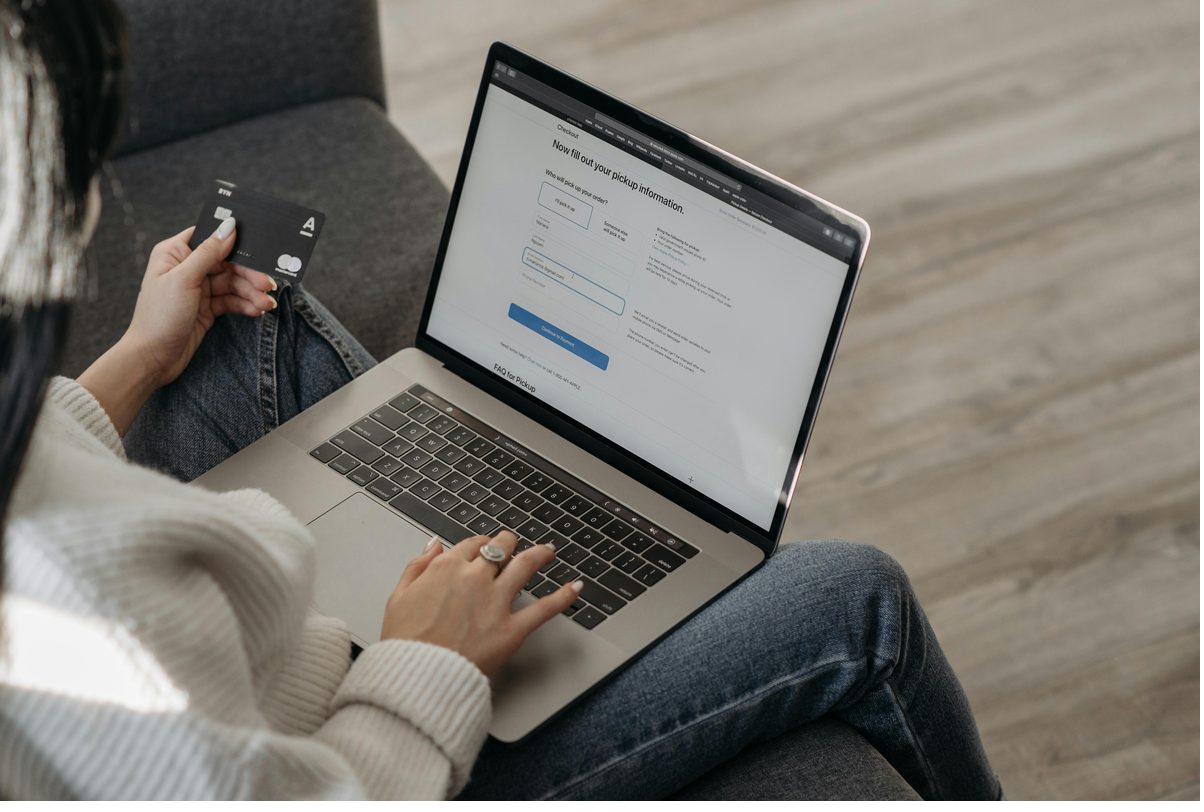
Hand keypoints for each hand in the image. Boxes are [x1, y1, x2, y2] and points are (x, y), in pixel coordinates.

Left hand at [122, 218, 277, 387]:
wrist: (153, 358)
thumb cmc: (159, 315)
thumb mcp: (184, 279)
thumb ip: (208, 253)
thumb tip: (229, 227)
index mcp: (176, 253)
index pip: (210, 238)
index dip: (233, 240)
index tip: (258, 246)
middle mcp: (188, 268)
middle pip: (228, 263)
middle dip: (249, 275)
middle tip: (268, 285)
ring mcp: (199, 289)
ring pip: (233, 284)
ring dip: (252, 293)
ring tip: (267, 305)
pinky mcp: (207, 308)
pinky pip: (232, 301)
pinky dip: (246, 305)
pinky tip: (257, 311)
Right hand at [380, 531, 581, 678]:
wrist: (416, 677)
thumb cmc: (405, 643)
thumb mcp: (398, 597)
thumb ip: (417, 566)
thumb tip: (434, 545)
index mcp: (446, 568)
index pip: (472, 544)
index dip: (481, 543)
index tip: (486, 546)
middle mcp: (474, 578)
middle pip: (501, 548)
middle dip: (510, 543)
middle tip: (515, 544)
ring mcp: (496, 602)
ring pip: (526, 566)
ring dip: (540, 554)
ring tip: (548, 550)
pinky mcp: (512, 628)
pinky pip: (545, 608)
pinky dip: (563, 596)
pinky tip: (575, 588)